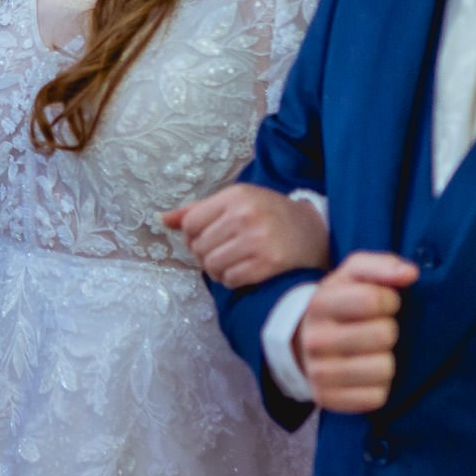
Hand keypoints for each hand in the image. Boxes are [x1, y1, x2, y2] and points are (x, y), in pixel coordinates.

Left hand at [166, 184, 329, 288]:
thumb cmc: (268, 214)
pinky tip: (242, 271)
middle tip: (221, 252)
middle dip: (204, 254)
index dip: (192, 236)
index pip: (190, 223)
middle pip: (199, 246)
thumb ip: (198, 210)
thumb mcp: (236, 201)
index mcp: (235, 196)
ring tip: (231, 263)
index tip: (206, 238)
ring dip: (217, 270)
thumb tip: (161, 219)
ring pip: (212, 265)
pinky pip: (230, 279)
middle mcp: (245, 215)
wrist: (314, 230)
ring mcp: (257, 240)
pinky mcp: (269, 263)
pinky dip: (231, 280)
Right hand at [295, 252, 419, 412]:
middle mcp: (314, 339)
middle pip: (383, 335)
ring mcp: (319, 373)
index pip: (373, 299)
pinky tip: (367, 375)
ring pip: (383, 369)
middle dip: (389, 331)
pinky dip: (379, 387)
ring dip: (387, 360)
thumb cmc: (340, 304)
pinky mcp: (327, 400)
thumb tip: (410, 273)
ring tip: (373, 353)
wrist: (303, 341)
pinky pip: (376, 397)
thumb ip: (381, 266)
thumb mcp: (353, 275)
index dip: (389, 300)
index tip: (384, 303)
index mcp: (319, 303)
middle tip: (377, 330)